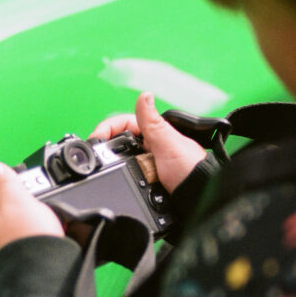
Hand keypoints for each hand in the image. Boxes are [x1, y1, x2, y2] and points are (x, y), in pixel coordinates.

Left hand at [0, 162, 64, 267]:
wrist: (40, 279)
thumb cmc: (27, 241)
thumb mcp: (18, 199)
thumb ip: (4, 181)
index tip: (8, 179)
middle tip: (12, 197)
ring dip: (1, 220)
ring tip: (22, 216)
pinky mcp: (0, 264)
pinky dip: (8, 237)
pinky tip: (24, 236)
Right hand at [91, 92, 206, 191]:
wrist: (200, 201)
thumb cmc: (192, 171)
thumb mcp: (169, 145)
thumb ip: (154, 123)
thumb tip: (145, 95)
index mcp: (155, 135)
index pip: (123, 124)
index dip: (107, 129)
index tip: (95, 139)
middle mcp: (150, 150)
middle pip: (118, 145)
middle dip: (106, 151)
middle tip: (95, 160)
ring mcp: (147, 169)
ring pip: (119, 166)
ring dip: (111, 169)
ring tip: (103, 174)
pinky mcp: (146, 187)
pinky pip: (126, 183)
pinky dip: (120, 184)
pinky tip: (116, 185)